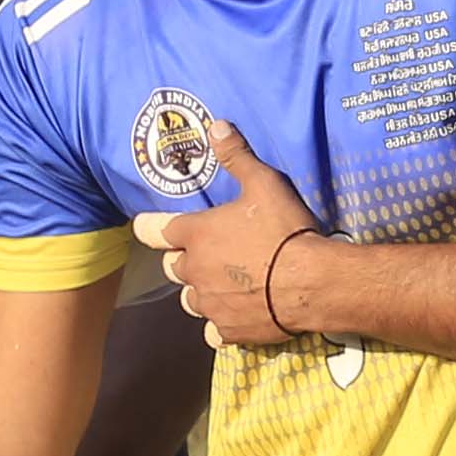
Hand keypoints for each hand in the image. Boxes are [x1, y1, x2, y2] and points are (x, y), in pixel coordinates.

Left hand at [131, 122, 321, 350]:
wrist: (312, 283)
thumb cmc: (285, 229)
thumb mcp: (264, 183)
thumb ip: (237, 156)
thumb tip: (216, 124)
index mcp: (196, 234)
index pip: (154, 230)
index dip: (148, 227)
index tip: (144, 227)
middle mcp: (194, 270)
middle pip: (172, 267)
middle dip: (185, 259)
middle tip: (210, 253)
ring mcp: (209, 303)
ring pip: (189, 299)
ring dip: (200, 290)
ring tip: (223, 284)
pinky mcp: (227, 330)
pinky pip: (212, 330)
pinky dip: (220, 323)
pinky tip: (236, 314)